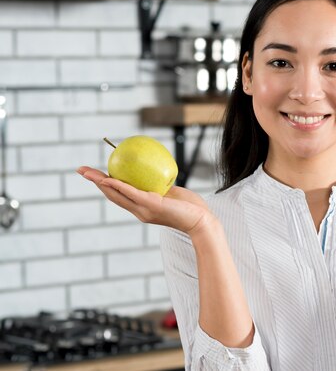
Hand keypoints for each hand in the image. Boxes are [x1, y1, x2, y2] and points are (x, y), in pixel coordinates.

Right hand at [76, 166, 217, 237]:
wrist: (201, 220)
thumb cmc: (189, 206)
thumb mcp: (171, 192)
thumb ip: (160, 186)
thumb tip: (154, 168)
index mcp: (141, 208)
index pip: (119, 195)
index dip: (104, 184)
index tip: (93, 173)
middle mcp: (139, 211)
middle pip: (111, 194)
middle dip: (95, 182)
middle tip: (81, 170)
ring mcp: (143, 210)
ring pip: (116, 194)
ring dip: (100, 182)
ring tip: (87, 173)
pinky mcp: (151, 205)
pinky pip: (131, 193)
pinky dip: (118, 185)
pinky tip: (108, 177)